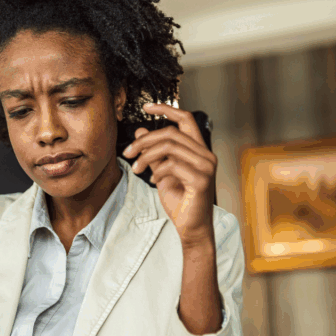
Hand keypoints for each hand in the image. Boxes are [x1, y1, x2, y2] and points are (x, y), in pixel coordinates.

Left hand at [122, 103, 217, 246]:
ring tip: (136, 168)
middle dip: (145, 140)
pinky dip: (157, 170)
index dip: (166, 109)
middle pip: (171, 133)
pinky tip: (153, 180)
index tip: (147, 107)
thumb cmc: (181, 202)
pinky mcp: (201, 180)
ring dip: (147, 156)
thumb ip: (154, 153)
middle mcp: (206, 155)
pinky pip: (173, 165)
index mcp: (199, 150)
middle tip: (129, 152)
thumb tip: (139, 132)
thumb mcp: (162, 173)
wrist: (191, 228)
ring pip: (170, 146)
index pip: (186, 119)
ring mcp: (206, 167)